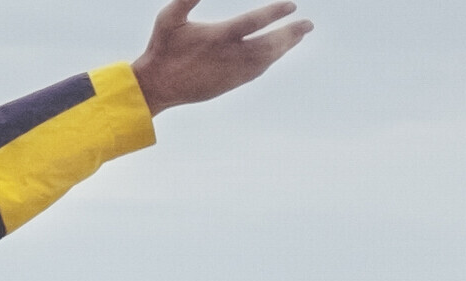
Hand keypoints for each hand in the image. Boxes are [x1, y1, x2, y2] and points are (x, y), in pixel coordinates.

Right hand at [130, 0, 314, 112]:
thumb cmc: (162, 48)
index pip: (254, 22)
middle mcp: (230, 56)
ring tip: (299, 35)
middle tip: (308, 24)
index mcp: (218, 37)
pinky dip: (271, 59)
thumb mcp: (169, 17)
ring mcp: (233, 72)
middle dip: (290, 33)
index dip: (274, 13)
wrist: (157, 86)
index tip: (291, 5)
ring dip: (285, 47)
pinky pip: (258, 71)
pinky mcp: (231, 84)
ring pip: (267, 59)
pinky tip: (277, 52)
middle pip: (269, 44)